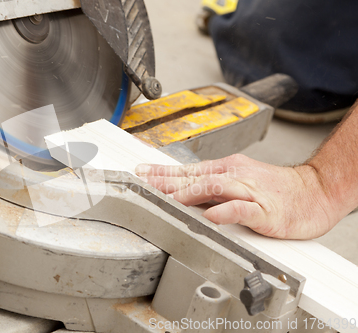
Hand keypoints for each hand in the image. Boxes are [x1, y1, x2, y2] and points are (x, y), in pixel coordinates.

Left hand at [135, 154, 336, 238]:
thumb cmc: (276, 190)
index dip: (163, 172)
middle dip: (165, 181)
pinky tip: (213, 217)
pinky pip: (243, 209)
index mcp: (226, 170)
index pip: (188, 170)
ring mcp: (249, 192)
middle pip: (194, 177)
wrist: (315, 192)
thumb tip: (184, 191)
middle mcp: (234, 176)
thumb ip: (213, 187)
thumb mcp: (239, 182)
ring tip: (169, 200)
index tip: (141, 174)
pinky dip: (226, 212)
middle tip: (143, 184)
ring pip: (214, 188)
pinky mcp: (265, 210)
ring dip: (189, 193)